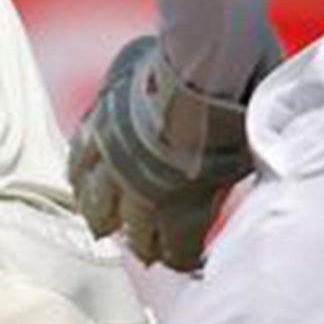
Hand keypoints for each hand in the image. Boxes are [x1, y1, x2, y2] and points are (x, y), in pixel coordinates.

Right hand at [68, 35, 267, 270]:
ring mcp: (115, 162)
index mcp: (184, 209)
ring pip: (95, 206)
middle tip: (152, 246)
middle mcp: (143, 194)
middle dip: (146, 245)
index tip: (192, 258)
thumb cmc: (235, 108)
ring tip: (106, 223)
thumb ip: (228, 181)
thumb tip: (230, 188)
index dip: (186, 260)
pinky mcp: (98, 128)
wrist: (206, 62)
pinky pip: (77, 161)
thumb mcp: (247, 156)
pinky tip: (80, 180)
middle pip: (134, 238)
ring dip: (104, 217)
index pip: (178, 255)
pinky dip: (79, 175)